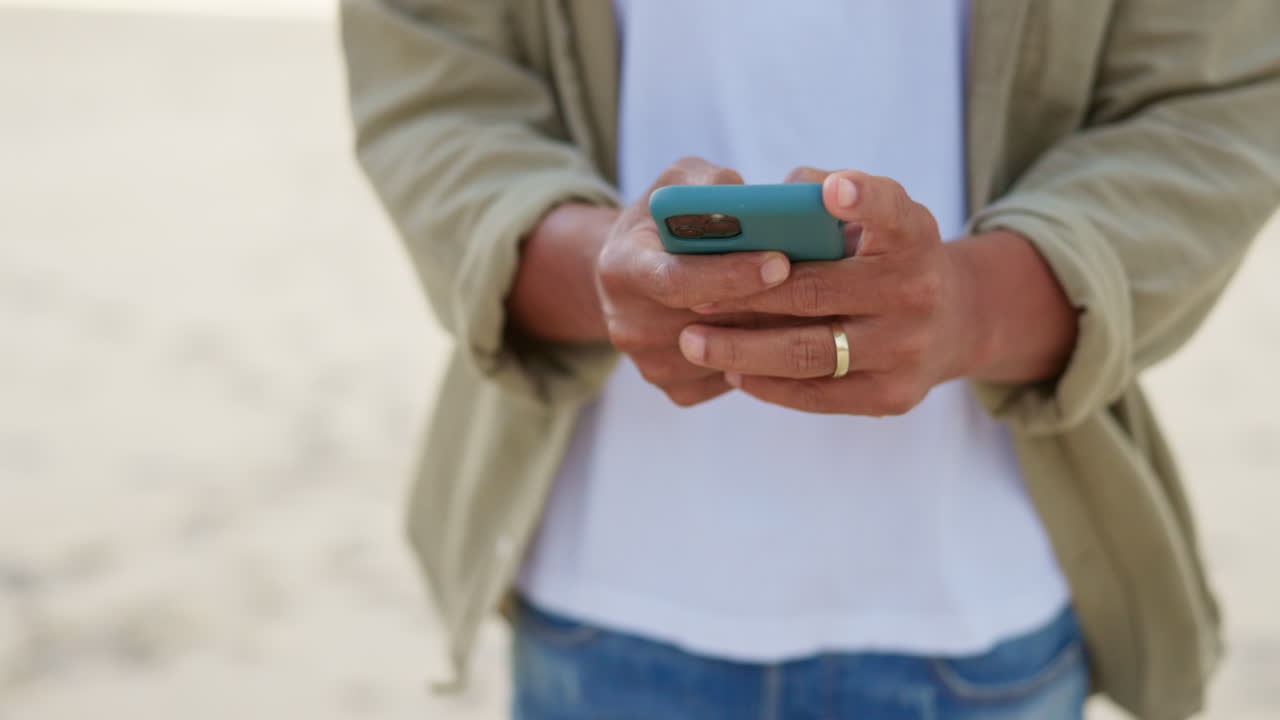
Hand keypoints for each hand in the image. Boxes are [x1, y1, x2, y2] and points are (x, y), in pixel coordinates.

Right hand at [595, 157, 793, 406]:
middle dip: (768, 305)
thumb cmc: (667, 219)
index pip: (676, 280)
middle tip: (824, 287)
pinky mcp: (673, 389)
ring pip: (728, 357)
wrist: (637, 270)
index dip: (730, 274)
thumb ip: (710, 184)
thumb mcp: (678, 183)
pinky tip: (788, 330)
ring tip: (817, 307)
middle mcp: (626, 323)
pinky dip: (766, 360)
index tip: (781, 262)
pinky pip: (732, 380)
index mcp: (620, 267)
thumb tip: (754, 201)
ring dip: (775, 334)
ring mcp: (649, 363)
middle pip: (708, 324)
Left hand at [675, 169, 981, 415]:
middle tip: (690, 296)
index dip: (863, 200)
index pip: (892, 212)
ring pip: (810, 352)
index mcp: (913, 236)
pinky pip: (819, 395)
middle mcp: (917, 291)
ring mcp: (908, 349)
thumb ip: (819, 195)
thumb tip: (760, 203)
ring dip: (742, 350)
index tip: (832, 189)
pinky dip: (769, 384)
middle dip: (747, 296)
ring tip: (693, 341)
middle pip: (817, 293)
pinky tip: (732, 373)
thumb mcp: (875, 216)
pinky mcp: (893, 396)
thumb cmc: (885, 255)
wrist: (952, 323)